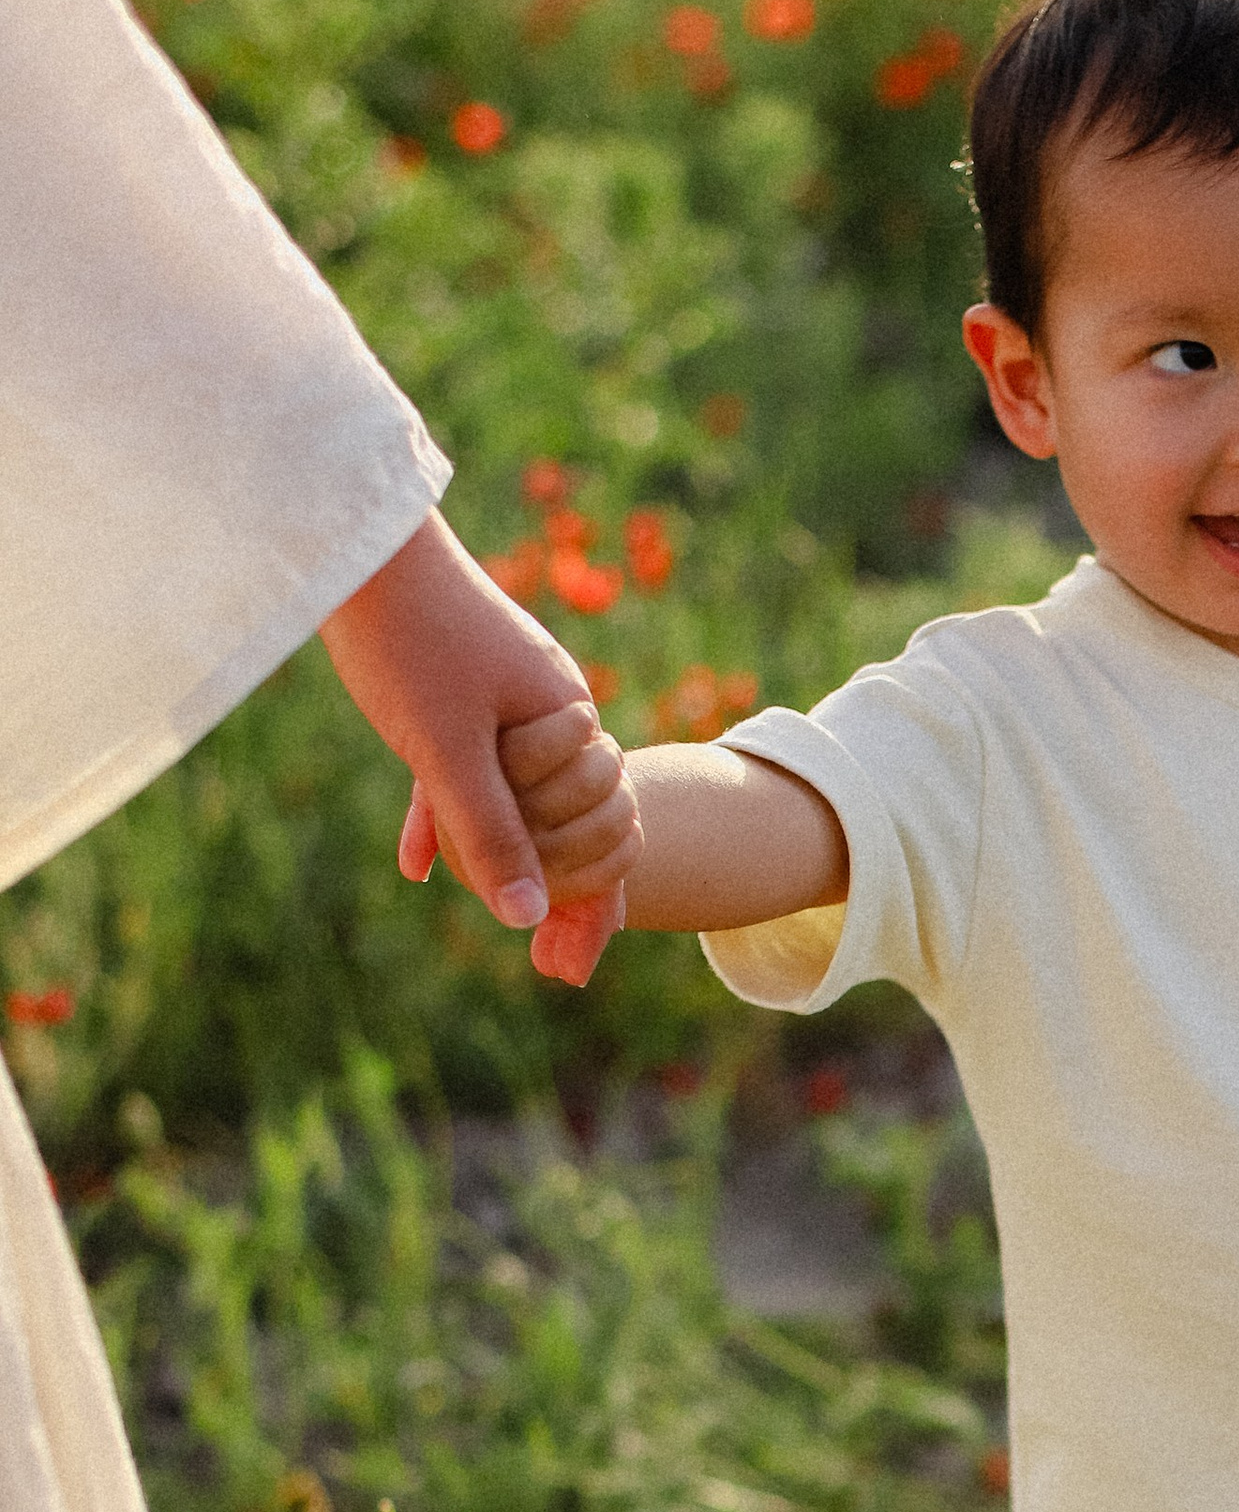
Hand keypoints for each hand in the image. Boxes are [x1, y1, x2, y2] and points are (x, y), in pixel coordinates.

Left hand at [318, 512, 642, 979]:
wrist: (359, 543)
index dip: (590, 903)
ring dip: (494, 857)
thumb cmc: (408, 641)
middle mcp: (552, 712)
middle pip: (566, 821)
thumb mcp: (446, 753)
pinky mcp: (461, 691)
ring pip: (514, 801)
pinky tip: (415, 863)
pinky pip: (467, 771)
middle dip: (547, 885)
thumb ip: (491, 836)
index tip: (567, 967)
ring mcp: (508, 700)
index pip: (606, 830)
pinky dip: (448, 818)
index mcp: (569, 720)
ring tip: (474, 912)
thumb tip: (526, 921)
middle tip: (545, 955)